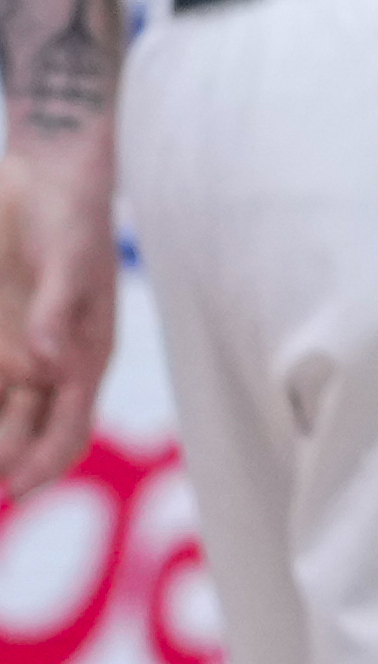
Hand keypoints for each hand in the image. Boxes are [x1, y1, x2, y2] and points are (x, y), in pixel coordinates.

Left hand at [0, 126, 117, 497]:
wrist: (42, 175)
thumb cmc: (73, 216)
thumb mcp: (71, 260)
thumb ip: (56, 311)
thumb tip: (48, 363)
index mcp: (83, 358)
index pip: (69, 429)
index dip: (45, 464)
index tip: (15, 487)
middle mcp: (46, 367)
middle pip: (21, 433)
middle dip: (1, 463)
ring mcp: (12, 354)